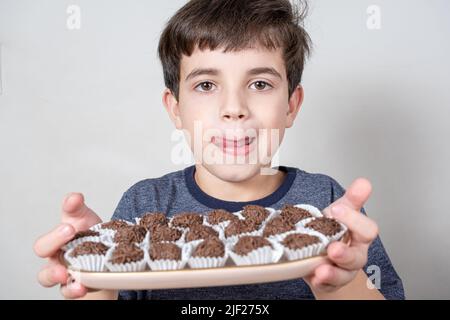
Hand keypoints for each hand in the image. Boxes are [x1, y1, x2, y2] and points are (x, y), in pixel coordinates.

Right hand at [33, 193, 101, 298]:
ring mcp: (64, 274)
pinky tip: (82, 286)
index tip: (70, 227)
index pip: (45, 242)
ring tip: (66, 273)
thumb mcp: (85, 219)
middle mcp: (56, 258)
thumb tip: (74, 197)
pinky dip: (74, 290)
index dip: (55, 235)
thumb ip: (77, 207)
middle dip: (54, 244)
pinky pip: (69, 291)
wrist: (107, 256)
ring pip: (49, 278)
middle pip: (43, 255)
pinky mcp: (76, 286)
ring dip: (56, 275)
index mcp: (56, 241)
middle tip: (70, 234)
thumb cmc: (90, 236)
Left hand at [305, 178, 378, 293]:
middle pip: (357, 257)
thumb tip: (364, 182)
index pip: (367, 230)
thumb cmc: (332, 230)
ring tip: (321, 269)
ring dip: (332, 273)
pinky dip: (319, 281)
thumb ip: (352, 199)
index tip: (335, 209)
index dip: (353, 220)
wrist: (320, 251)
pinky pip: (326, 285)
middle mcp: (354, 254)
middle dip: (345, 253)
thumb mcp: (340, 212)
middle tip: (332, 247)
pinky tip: (313, 276)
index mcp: (359, 235)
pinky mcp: (328, 282)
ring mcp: (342, 270)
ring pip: (342, 275)